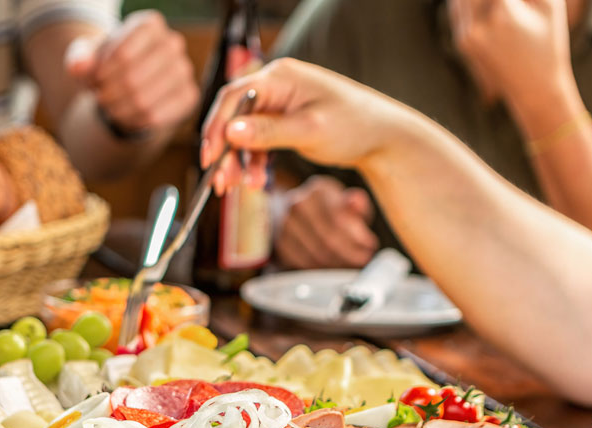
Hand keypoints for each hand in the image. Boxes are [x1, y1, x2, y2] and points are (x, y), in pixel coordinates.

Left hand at [65, 10, 198, 133]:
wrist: (133, 84)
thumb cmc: (109, 65)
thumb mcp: (90, 58)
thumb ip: (80, 58)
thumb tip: (78, 67)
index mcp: (150, 24)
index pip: (123, 55)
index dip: (101, 74)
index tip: (93, 80)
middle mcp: (173, 42)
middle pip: (133, 79)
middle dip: (109, 94)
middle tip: (100, 98)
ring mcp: (185, 70)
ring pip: (144, 101)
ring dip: (119, 110)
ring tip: (109, 107)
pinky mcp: (190, 96)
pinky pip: (157, 117)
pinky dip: (135, 121)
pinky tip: (126, 116)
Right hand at [202, 59, 403, 193]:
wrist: (382, 137)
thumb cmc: (353, 125)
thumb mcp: (310, 129)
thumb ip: (268, 131)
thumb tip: (231, 132)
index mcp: (280, 77)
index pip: (234, 98)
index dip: (217, 127)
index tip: (209, 156)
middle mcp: (275, 86)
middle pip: (234, 117)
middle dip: (225, 151)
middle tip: (220, 180)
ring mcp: (278, 105)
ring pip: (244, 134)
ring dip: (238, 161)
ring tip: (238, 187)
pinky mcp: (283, 123)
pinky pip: (258, 142)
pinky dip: (253, 162)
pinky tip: (254, 181)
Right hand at [277, 176, 377, 269]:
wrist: (296, 214)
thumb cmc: (329, 210)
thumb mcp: (347, 203)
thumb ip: (357, 205)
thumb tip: (355, 201)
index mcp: (319, 190)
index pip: (340, 219)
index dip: (358, 238)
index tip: (369, 247)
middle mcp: (298, 204)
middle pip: (329, 239)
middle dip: (350, 255)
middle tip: (362, 261)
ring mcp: (285, 224)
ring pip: (317, 255)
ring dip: (337, 265)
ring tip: (348, 264)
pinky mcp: (280, 244)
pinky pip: (303, 263)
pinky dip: (320, 269)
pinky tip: (330, 267)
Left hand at [449, 0, 574, 112]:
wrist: (534, 89)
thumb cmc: (549, 42)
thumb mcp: (549, 4)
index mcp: (502, 12)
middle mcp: (477, 24)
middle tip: (503, 0)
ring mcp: (465, 35)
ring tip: (497, 3)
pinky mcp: (462, 42)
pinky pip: (458, 8)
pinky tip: (480, 2)